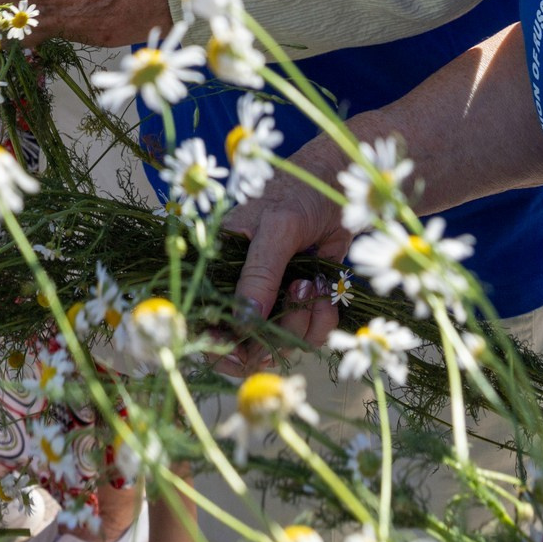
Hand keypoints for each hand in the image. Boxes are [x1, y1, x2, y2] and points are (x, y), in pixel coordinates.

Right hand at [221, 136, 353, 352]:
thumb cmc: (298, 195)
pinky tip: (326, 291)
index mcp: (217, 267)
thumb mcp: (275, 229)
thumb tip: (245, 321)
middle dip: (273, 335)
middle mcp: (240, 288)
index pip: (204, 319)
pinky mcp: (301, 303)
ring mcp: (272, 298)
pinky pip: (308, 333)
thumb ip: (259, 273)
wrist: (338, 186)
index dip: (217, 345)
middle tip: (295, 303)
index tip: (242, 355)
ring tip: (312, 284)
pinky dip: (322, 320)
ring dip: (303, 323)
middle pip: (244, 342)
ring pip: (280, 341)